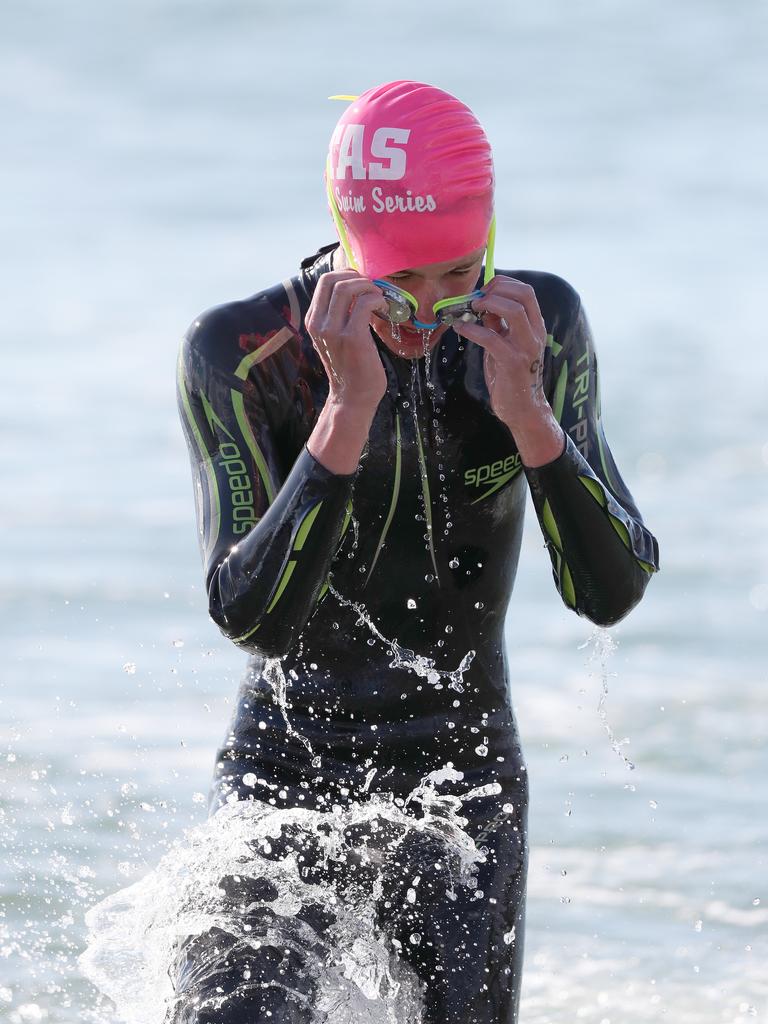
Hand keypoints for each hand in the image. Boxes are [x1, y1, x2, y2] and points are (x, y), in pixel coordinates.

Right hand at [305, 271, 387, 413]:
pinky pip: (364, 303)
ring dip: (369, 287)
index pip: (324, 282)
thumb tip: (356, 292)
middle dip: (357, 277)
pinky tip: (384, 309)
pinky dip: (377, 299)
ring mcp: (333, 331)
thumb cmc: (350, 368)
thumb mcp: (334, 339)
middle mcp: (318, 324)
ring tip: (379, 298)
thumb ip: (337, 317)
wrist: (352, 398)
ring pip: (347, 288)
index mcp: (313, 321)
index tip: (362, 283)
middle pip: (333, 279)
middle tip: (372, 288)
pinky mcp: (352, 337)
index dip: (346, 274)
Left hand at [454, 276, 564, 465]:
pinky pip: (491, 338)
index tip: (483, 290)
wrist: (523, 409)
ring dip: (488, 304)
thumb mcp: (505, 344)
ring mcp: (526, 348)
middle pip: (523, 294)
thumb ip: (498, 324)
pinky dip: (472, 329)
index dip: (502, 284)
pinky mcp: (512, 363)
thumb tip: (482, 303)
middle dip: (496, 289)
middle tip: (476, 299)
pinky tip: (460, 329)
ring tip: (471, 310)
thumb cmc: (512, 376)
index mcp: (536, 326)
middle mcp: (536, 333)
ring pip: (514, 311)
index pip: (526, 291)